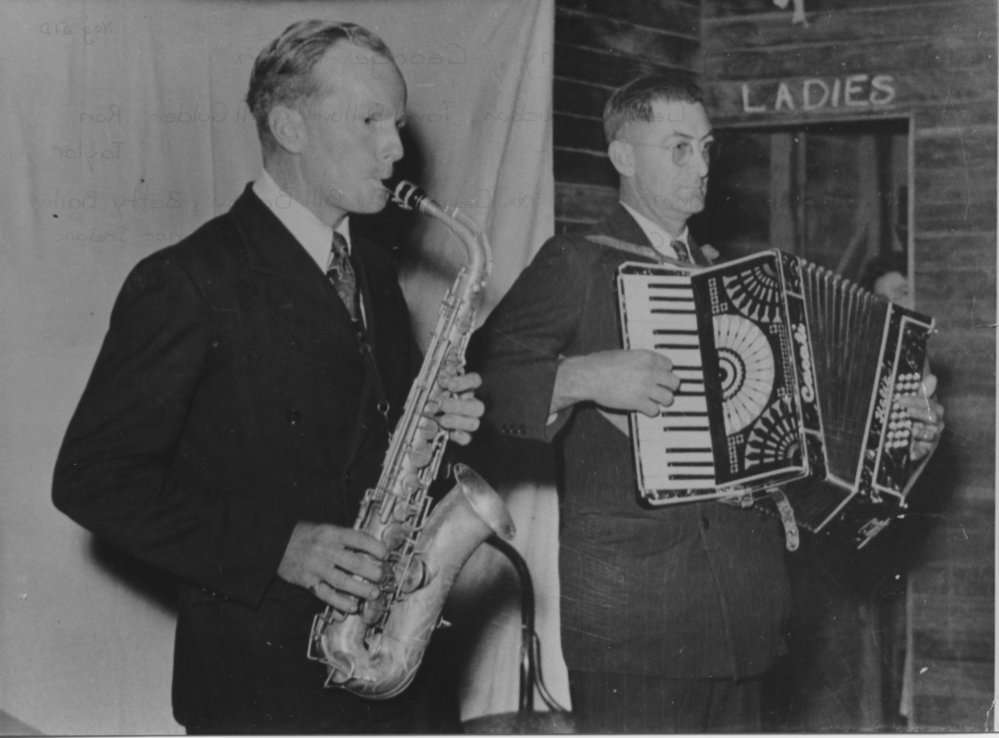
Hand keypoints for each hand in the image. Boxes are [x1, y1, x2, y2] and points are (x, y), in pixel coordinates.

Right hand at [277, 521, 386, 620]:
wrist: (274, 543)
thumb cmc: (304, 535)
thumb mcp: (325, 529)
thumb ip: (344, 539)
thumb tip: (370, 548)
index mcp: (331, 533)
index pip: (358, 539)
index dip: (375, 547)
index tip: (385, 554)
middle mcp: (324, 550)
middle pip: (353, 562)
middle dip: (372, 572)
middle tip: (382, 577)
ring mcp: (315, 567)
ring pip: (342, 581)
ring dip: (361, 589)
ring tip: (374, 593)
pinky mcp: (307, 581)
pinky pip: (325, 594)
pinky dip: (339, 602)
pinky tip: (351, 606)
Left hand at [423, 371, 483, 445]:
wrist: (426, 412)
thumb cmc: (434, 395)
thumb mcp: (436, 383)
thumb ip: (441, 379)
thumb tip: (444, 375)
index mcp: (467, 389)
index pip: (474, 381)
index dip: (464, 382)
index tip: (450, 384)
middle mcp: (471, 404)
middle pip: (478, 406)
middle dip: (459, 406)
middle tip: (443, 404)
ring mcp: (469, 420)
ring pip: (474, 423)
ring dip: (457, 421)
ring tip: (443, 419)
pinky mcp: (462, 434)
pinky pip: (468, 438)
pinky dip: (461, 436)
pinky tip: (453, 433)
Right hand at [553, 349, 680, 416]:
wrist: (588, 376)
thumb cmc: (600, 363)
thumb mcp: (624, 354)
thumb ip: (639, 360)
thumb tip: (647, 365)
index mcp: (646, 357)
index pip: (669, 365)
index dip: (665, 371)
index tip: (660, 376)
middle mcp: (649, 371)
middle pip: (674, 382)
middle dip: (669, 387)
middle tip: (662, 389)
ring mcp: (645, 387)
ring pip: (668, 398)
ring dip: (662, 400)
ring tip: (655, 401)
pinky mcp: (638, 402)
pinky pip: (654, 410)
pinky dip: (650, 411)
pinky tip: (644, 408)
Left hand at [899, 372, 944, 460]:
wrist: (908, 437)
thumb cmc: (912, 415)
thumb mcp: (914, 403)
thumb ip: (923, 392)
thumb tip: (933, 376)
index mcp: (933, 411)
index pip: (930, 404)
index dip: (916, 400)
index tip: (900, 399)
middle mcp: (935, 424)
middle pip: (933, 418)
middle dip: (919, 414)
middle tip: (905, 412)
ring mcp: (931, 437)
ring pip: (931, 434)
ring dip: (921, 432)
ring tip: (911, 430)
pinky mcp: (925, 449)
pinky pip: (924, 451)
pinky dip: (918, 452)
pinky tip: (910, 454)